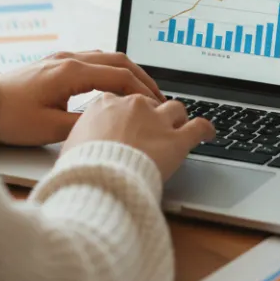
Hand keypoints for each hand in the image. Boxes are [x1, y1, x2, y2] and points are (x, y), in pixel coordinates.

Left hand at [0, 51, 165, 145]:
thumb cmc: (11, 118)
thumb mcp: (51, 128)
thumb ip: (85, 124)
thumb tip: (111, 123)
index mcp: (70, 71)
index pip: (118, 76)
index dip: (141, 91)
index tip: (156, 105)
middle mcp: (68, 59)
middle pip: (117, 60)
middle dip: (141, 78)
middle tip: (158, 97)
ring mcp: (61, 58)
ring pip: (106, 57)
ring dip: (126, 72)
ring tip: (141, 91)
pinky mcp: (55, 63)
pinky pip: (92, 60)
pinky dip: (110, 70)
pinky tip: (115, 84)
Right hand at [62, 94, 215, 180]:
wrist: (97, 181)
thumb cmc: (79, 168)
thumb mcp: (70, 146)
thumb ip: (82, 137)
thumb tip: (81, 146)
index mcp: (106, 103)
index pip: (121, 99)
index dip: (126, 112)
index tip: (127, 122)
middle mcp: (133, 105)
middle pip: (148, 102)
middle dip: (151, 115)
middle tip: (151, 130)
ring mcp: (157, 120)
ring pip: (175, 109)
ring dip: (177, 118)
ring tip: (179, 127)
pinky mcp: (176, 140)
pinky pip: (198, 128)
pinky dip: (206, 129)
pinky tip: (209, 134)